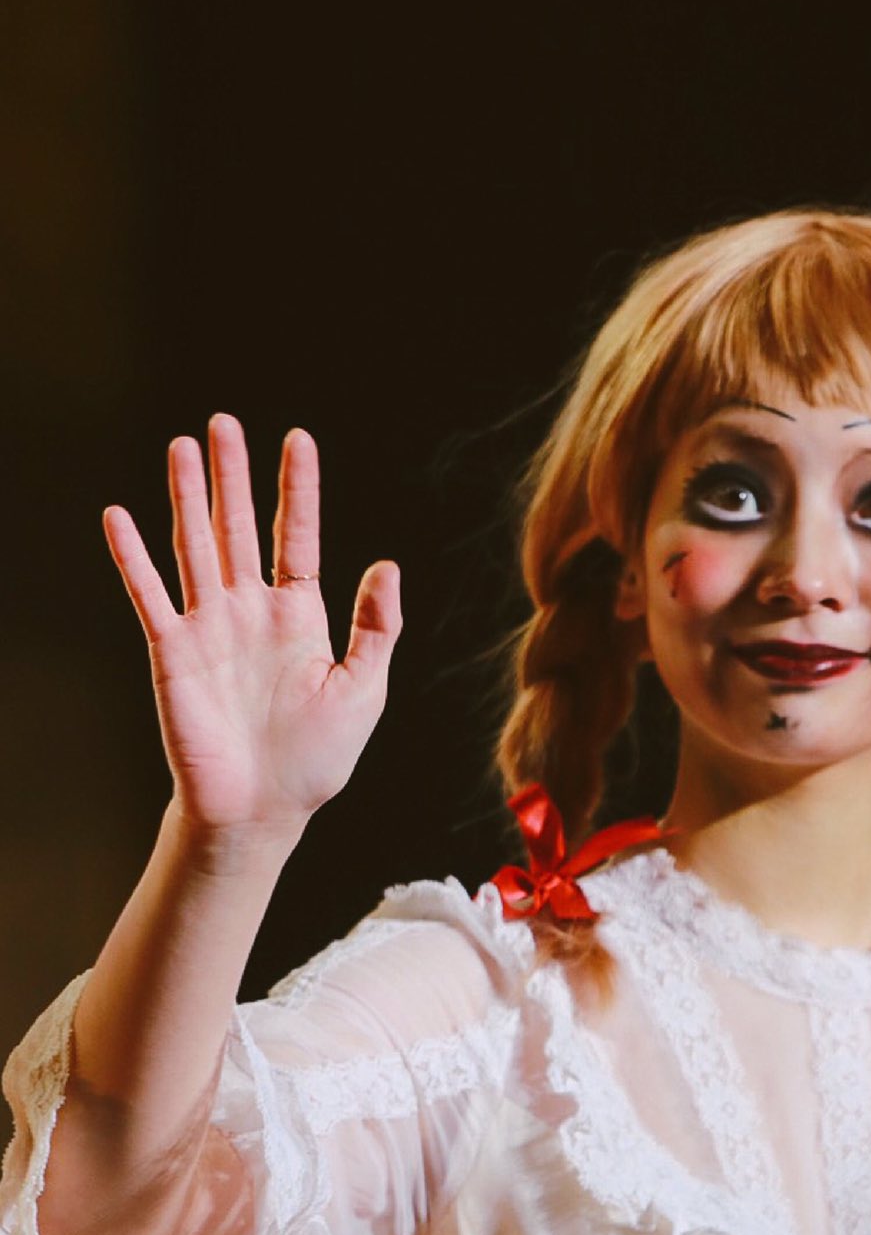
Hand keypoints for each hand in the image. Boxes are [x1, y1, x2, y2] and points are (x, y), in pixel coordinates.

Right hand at [105, 414, 401, 841]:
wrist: (260, 812)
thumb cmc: (314, 761)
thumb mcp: (363, 690)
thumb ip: (375, 628)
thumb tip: (388, 564)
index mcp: (299, 617)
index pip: (298, 537)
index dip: (298, 489)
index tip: (298, 438)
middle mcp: (250, 612)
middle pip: (239, 528)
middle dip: (233, 475)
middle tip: (224, 422)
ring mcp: (209, 628)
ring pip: (195, 547)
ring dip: (187, 497)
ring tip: (181, 447)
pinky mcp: (173, 652)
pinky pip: (150, 595)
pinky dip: (133, 557)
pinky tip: (120, 516)